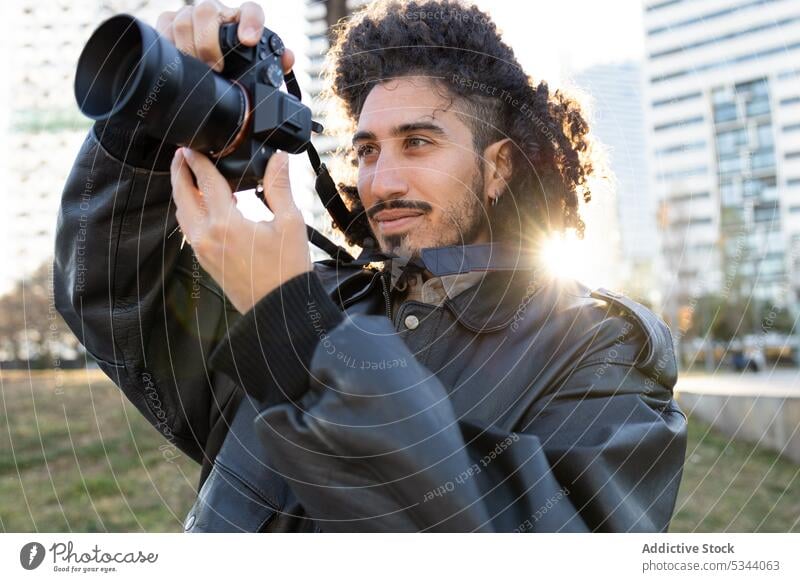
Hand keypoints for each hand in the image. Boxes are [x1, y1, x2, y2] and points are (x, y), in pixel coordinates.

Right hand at [155, 0, 294, 72]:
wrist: (213, 68)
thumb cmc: (239, 67)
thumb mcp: (258, 69)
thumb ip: (276, 64)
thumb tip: (288, 58)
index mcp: (243, 21)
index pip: (251, 10)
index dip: (250, 22)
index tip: (248, 40)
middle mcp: (218, 14)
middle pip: (207, 11)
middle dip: (209, 42)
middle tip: (217, 67)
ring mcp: (193, 16)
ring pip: (184, 18)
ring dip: (189, 46)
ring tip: (199, 69)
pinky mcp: (171, 23)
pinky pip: (165, 23)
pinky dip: (168, 41)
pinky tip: (178, 59)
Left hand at [170, 148, 311, 313]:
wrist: (279, 308)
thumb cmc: (287, 270)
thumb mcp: (290, 223)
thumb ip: (279, 187)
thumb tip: (278, 159)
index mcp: (226, 223)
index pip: (205, 181)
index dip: (198, 160)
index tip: (192, 147)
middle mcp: (207, 236)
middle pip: (183, 196)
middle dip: (180, 172)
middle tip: (182, 155)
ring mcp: (203, 251)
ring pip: (182, 214)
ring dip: (182, 192)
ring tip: (187, 177)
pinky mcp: (206, 261)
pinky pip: (189, 230)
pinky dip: (190, 211)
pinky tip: (203, 206)